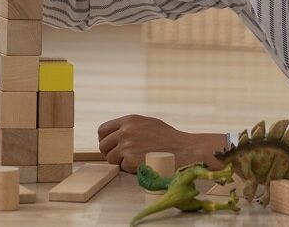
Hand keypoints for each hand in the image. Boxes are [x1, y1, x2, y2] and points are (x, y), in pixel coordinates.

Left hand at [97, 114, 225, 172]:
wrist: (185, 150)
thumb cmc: (169, 138)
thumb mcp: (148, 124)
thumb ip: (131, 127)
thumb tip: (116, 133)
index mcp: (129, 120)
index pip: (103, 130)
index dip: (105, 140)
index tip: (110, 146)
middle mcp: (125, 131)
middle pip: (103, 146)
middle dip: (110, 153)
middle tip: (121, 158)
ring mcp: (126, 146)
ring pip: (110, 158)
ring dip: (120, 162)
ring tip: (136, 160)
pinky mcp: (130, 160)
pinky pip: (122, 167)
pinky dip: (130, 169)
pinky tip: (143, 164)